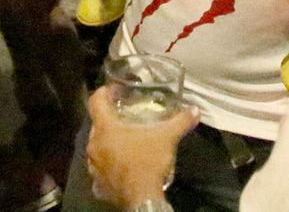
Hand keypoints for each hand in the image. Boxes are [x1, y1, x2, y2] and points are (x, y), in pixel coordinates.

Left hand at [85, 86, 198, 208]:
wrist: (142, 198)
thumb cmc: (148, 162)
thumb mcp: (167, 138)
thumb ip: (180, 121)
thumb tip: (195, 110)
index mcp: (106, 128)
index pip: (95, 101)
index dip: (103, 92)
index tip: (114, 91)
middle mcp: (94, 145)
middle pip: (97, 124)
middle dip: (109, 119)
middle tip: (125, 117)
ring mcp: (94, 165)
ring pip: (97, 147)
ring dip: (108, 143)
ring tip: (125, 142)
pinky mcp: (98, 183)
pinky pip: (100, 169)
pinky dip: (108, 165)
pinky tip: (121, 165)